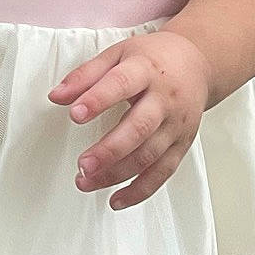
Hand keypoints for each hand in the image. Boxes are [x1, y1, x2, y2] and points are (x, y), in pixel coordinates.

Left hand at [47, 30, 212, 210]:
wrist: (198, 63)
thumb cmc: (153, 59)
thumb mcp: (117, 54)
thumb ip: (85, 75)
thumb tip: (56, 96)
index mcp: (146, 70)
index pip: (122, 85)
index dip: (98, 100)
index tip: (75, 115)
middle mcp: (165, 100)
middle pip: (139, 128)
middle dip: (110, 150)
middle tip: (83, 165)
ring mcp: (176, 125)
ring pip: (149, 155)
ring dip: (117, 174)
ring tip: (87, 181)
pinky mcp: (181, 144)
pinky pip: (163, 172)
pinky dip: (140, 190)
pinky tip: (116, 199)